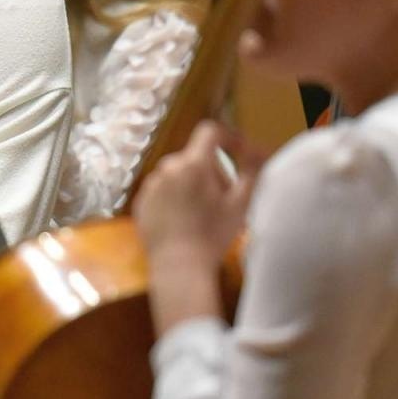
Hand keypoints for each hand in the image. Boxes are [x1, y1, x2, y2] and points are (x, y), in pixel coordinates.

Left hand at [133, 120, 264, 271]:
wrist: (178, 267)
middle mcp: (167, 167)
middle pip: (195, 157)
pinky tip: (183, 222)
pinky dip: (174, 199)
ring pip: (178, 175)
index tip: (238, 151)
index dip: (227, 136)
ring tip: (203, 214)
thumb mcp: (241, 203)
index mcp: (193, 163)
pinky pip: (162, 191)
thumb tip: (257, 149)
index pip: (210, 131)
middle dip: (212, 171)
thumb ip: (251, 170)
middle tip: (224, 198)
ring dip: (192, 185)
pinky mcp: (140, 202)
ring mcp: (150, 185)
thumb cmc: (213, 235)